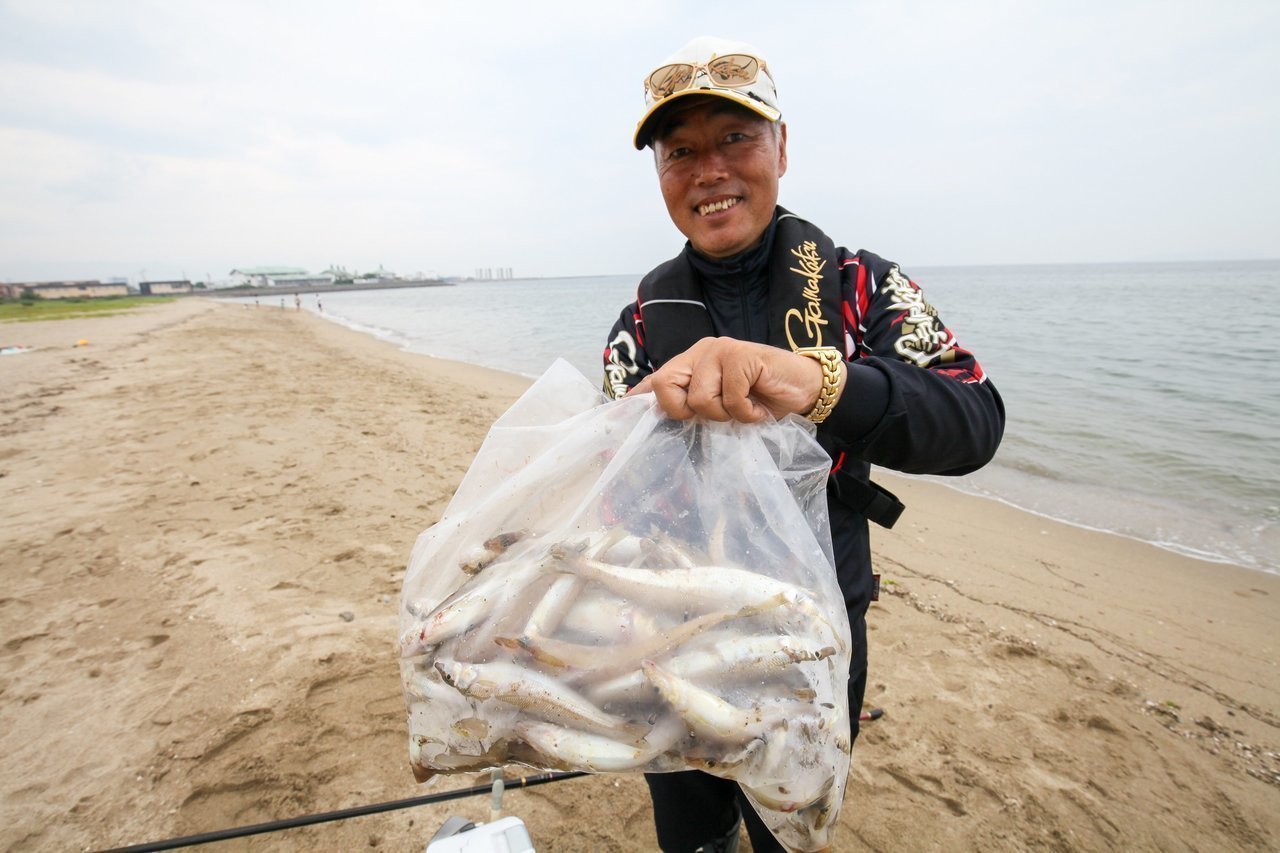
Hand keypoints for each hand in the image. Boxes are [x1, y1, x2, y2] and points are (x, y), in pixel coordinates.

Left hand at [629, 337, 844, 422]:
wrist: (805, 388)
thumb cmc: (764, 397)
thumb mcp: (725, 404)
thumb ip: (698, 404)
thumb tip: (659, 416)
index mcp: (694, 361)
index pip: (660, 377)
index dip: (640, 395)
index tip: (622, 410)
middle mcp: (703, 351)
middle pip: (666, 384)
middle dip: (685, 410)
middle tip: (717, 414)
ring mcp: (722, 350)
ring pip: (700, 398)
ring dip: (725, 414)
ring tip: (745, 408)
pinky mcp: (742, 356)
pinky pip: (729, 398)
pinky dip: (746, 413)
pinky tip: (759, 407)